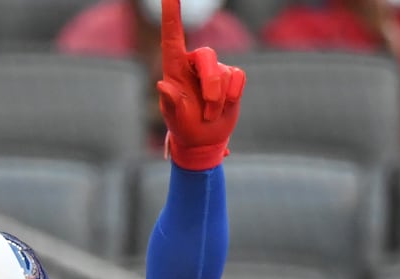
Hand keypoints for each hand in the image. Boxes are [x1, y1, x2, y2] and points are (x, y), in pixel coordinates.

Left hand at [155, 0, 244, 170]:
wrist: (203, 141)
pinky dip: (232, 97)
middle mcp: (193, 65)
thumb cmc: (183, 127)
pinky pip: (238, 78)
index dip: (171, 15)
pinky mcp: (231, 77)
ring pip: (223, 72)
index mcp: (174, 69)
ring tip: (210, 115)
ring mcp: (214, 70)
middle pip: (207, 56)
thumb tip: (162, 85)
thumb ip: (171, 102)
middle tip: (207, 112)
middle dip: (210, 86)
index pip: (172, 37)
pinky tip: (224, 107)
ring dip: (218, 99)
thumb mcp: (174, 118)